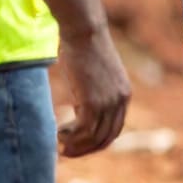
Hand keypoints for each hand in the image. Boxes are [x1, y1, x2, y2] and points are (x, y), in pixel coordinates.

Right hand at [57, 24, 131, 157]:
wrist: (84, 31)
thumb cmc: (84, 48)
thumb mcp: (95, 75)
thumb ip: (94, 93)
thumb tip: (79, 108)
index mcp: (124, 95)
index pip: (114, 130)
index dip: (96, 141)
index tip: (79, 145)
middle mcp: (120, 101)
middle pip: (106, 138)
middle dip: (85, 149)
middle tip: (66, 152)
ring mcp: (108, 102)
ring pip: (93, 138)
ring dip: (75, 145)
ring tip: (59, 144)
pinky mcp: (93, 102)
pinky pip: (83, 130)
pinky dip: (70, 137)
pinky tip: (58, 133)